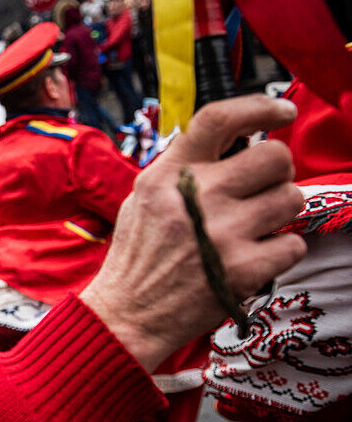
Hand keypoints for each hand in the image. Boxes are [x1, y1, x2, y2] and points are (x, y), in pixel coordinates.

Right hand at [81, 95, 305, 371]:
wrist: (128, 314)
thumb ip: (184, 167)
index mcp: (169, 174)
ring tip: (252, 230)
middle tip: (260, 193)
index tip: (283, 112)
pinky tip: (251, 260)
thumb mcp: (144, 196)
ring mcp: (222, 233)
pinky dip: (279, 253)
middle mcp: (196, 196)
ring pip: (293, 198)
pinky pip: (294, 244)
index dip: (259, 107)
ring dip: (280, 214)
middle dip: (277, 174)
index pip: (219, 119)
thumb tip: (238, 142)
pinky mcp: (243, 269)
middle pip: (276, 157)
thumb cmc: (139, 255)